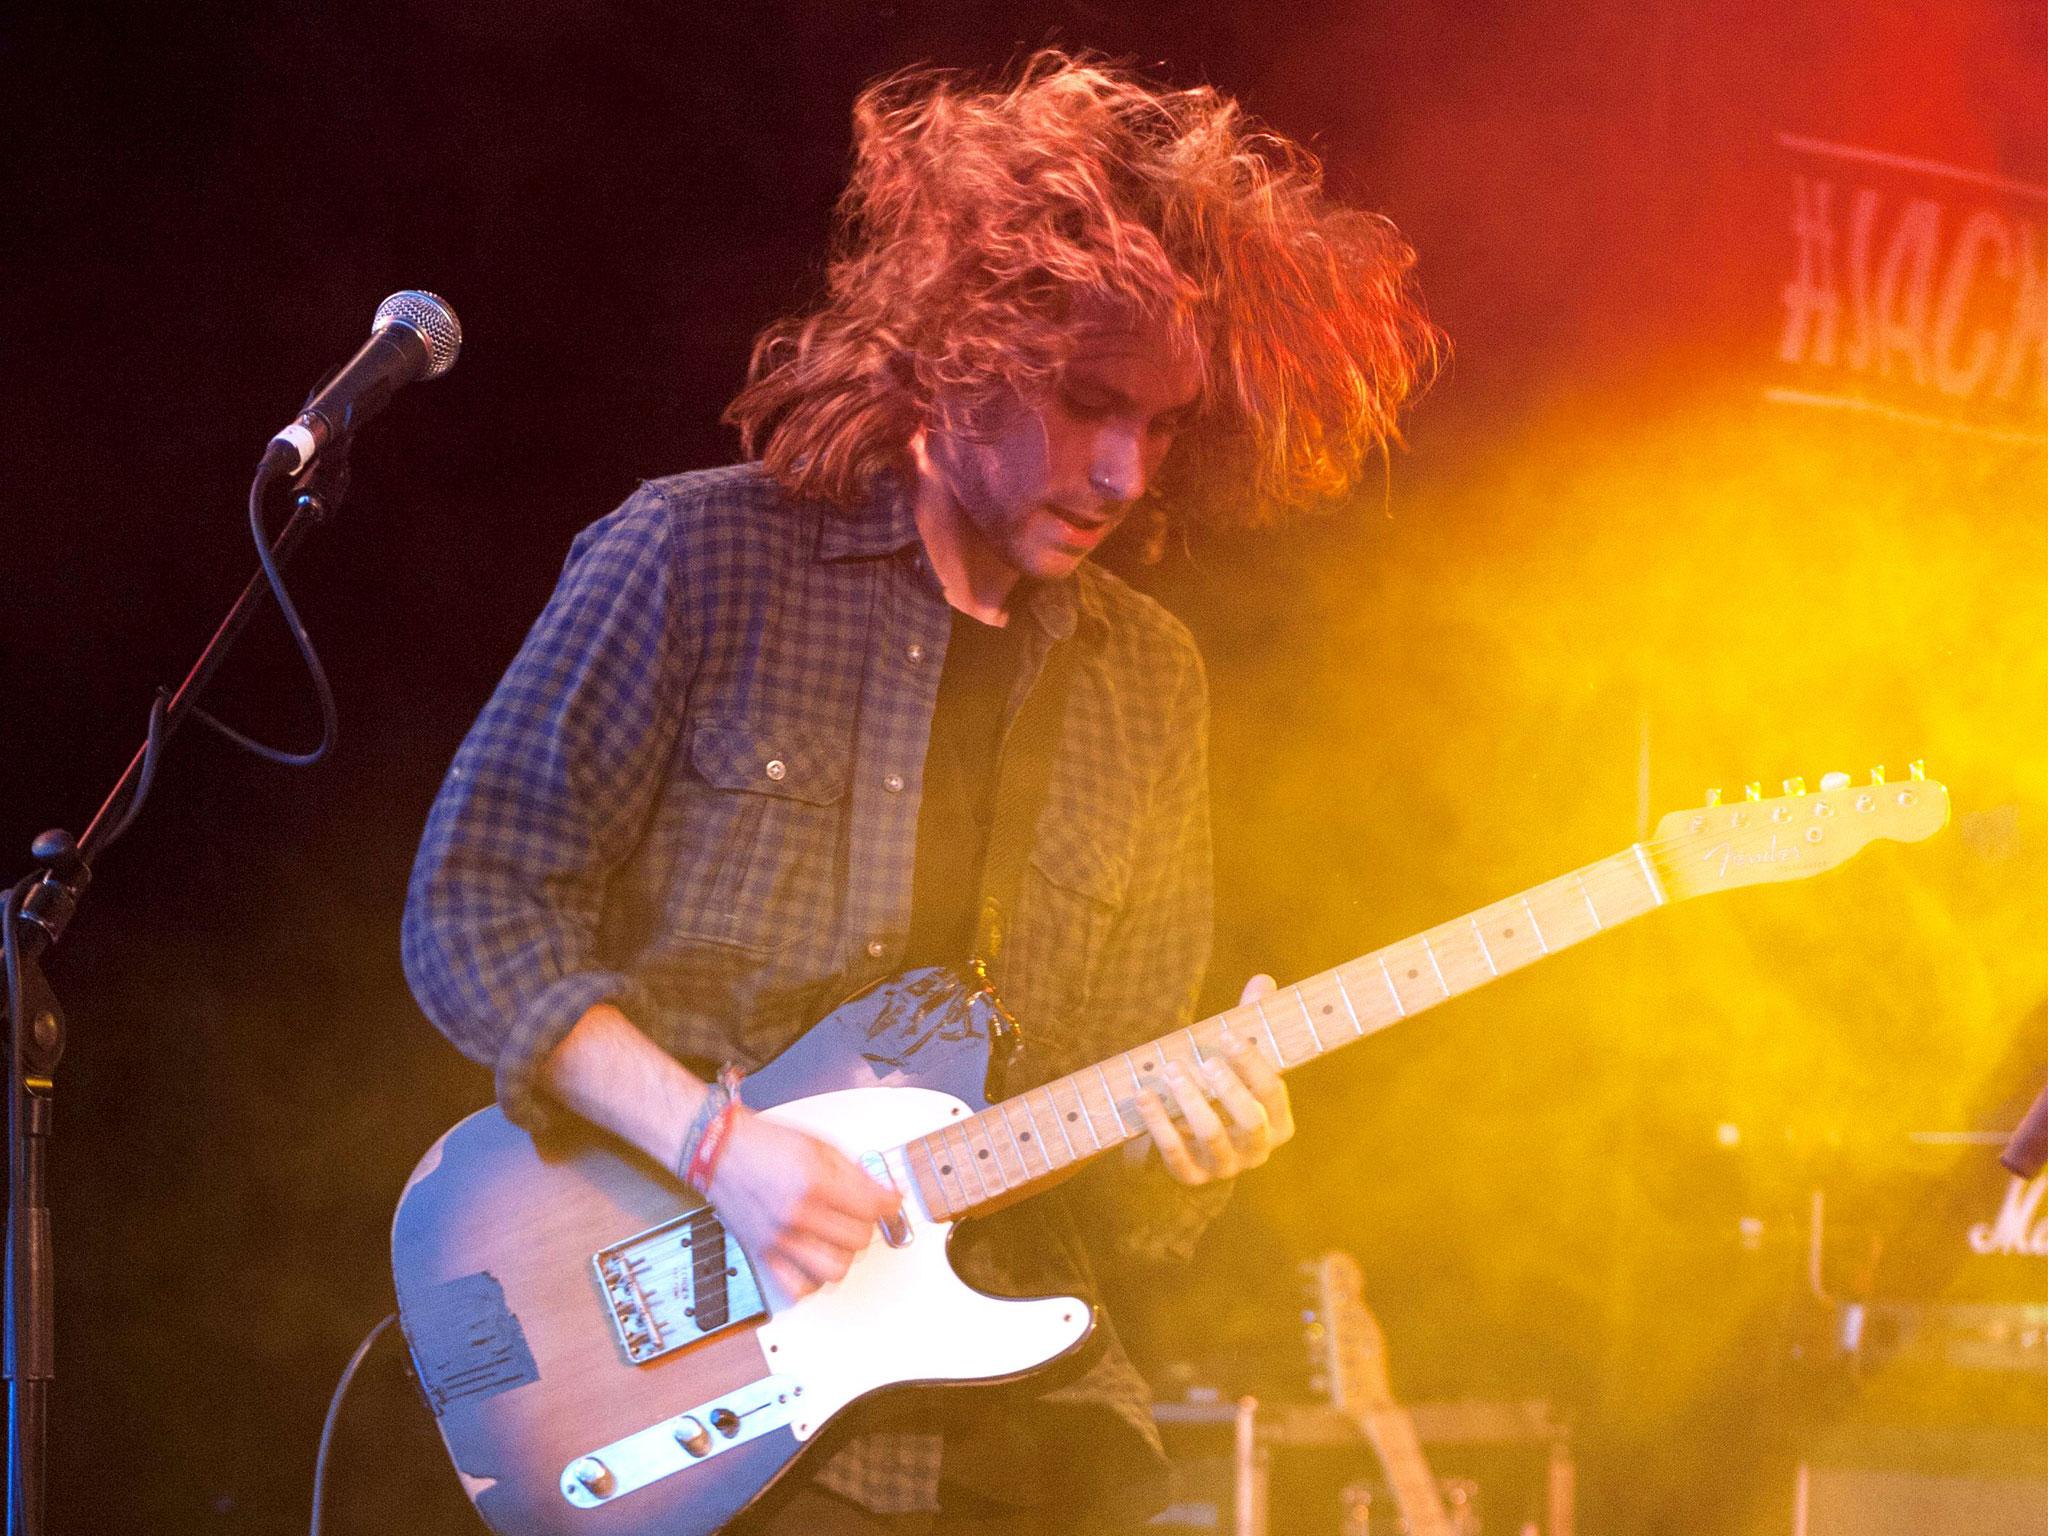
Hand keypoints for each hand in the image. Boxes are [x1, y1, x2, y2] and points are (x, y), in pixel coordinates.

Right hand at [706, 1108, 900, 1299]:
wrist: (720, 1151)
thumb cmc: (764, 1144)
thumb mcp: (819, 1145)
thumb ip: (855, 1172)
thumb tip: (883, 1192)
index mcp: (813, 1182)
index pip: (870, 1208)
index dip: (889, 1204)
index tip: (891, 1202)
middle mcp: (796, 1214)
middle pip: (857, 1241)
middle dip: (866, 1225)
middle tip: (861, 1214)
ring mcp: (778, 1239)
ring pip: (833, 1270)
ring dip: (843, 1255)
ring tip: (839, 1238)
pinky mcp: (763, 1254)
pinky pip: (798, 1289)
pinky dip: (813, 1280)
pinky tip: (815, 1259)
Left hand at [1133, 973, 1296, 1185]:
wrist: (1190, 1148)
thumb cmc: (1219, 1093)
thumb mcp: (1236, 1063)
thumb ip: (1249, 1024)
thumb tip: (1262, 982)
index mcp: (1277, 1122)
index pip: (1273, 1092)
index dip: (1253, 1063)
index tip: (1228, 1035)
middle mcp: (1256, 1149)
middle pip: (1250, 1120)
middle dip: (1227, 1089)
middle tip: (1205, 1062)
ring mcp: (1224, 1167)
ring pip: (1212, 1137)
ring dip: (1191, 1102)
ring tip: (1172, 1070)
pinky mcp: (1190, 1177)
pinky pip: (1175, 1155)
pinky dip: (1159, 1124)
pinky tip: (1145, 1096)